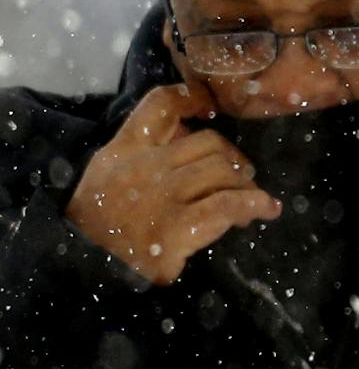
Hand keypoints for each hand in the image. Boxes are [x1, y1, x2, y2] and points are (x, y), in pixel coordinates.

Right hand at [65, 80, 279, 284]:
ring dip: (246, 185)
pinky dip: (254, 204)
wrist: (83, 271)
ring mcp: (161, 196)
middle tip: (240, 178)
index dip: (192, 97)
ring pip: (223, 171)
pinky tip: (265, 210)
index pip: (160, 106)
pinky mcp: (176, 228)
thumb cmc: (98, 226)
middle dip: (233, 159)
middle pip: (209, 141)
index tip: (211, 105)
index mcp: (123, 151)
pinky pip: (227, 205)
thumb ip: (144, 154)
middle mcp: (143, 166)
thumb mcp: (107, 178)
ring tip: (252, 202)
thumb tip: (192, 134)